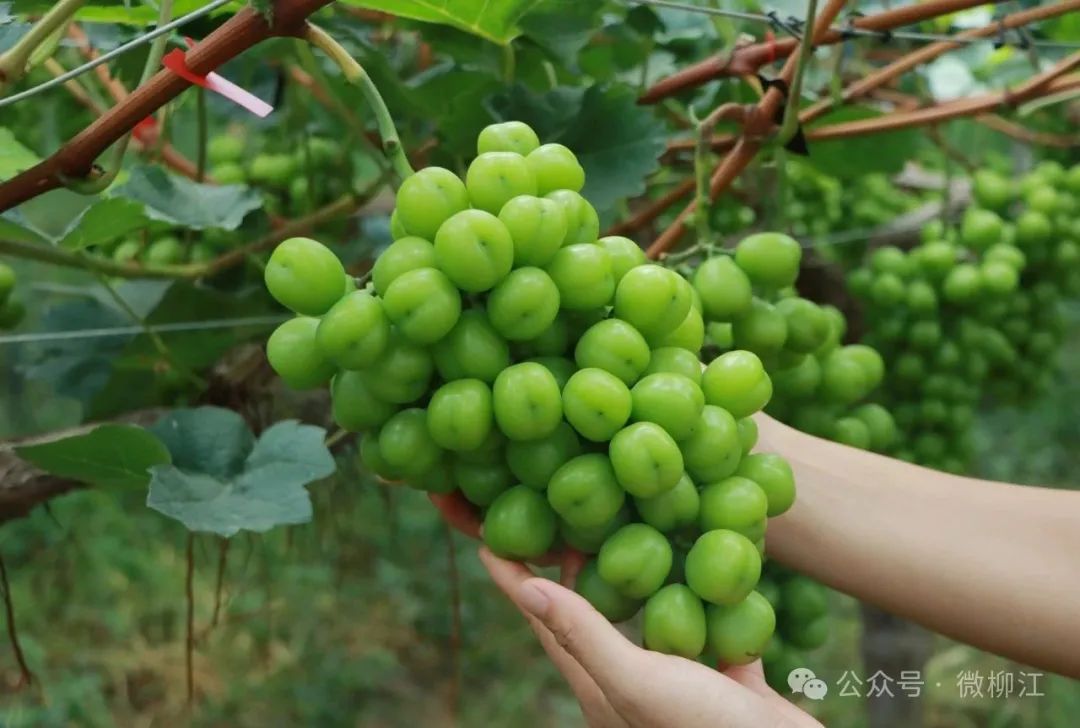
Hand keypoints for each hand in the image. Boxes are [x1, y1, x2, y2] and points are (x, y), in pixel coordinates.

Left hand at [430, 492, 820, 727]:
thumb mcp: (637, 682)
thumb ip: (586, 637)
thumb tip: (526, 587)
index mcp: (598, 682)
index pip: (543, 619)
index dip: (513, 576)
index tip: (489, 531)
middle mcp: (631, 675)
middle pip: (590, 608)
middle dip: (570, 561)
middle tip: (560, 508)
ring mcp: (679, 675)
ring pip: (649, 610)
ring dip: (636, 567)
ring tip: (627, 516)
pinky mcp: (725, 671)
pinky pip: (708, 617)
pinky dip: (705, 585)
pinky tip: (708, 547)